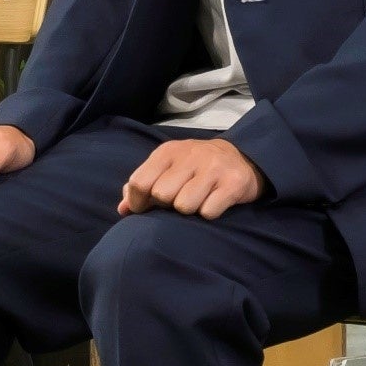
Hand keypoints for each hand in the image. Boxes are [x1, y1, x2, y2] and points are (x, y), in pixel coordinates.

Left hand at [120, 136, 261, 218]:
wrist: (241, 157)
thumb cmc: (195, 167)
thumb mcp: (168, 168)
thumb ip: (142, 185)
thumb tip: (123, 209)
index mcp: (168, 151)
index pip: (139, 182)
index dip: (138, 202)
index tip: (146, 207)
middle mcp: (190, 156)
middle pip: (161, 195)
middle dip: (167, 205)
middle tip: (179, 199)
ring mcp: (213, 169)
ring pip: (184, 206)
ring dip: (189, 210)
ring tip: (198, 200)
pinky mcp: (233, 184)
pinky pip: (208, 212)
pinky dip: (209, 213)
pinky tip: (214, 202)